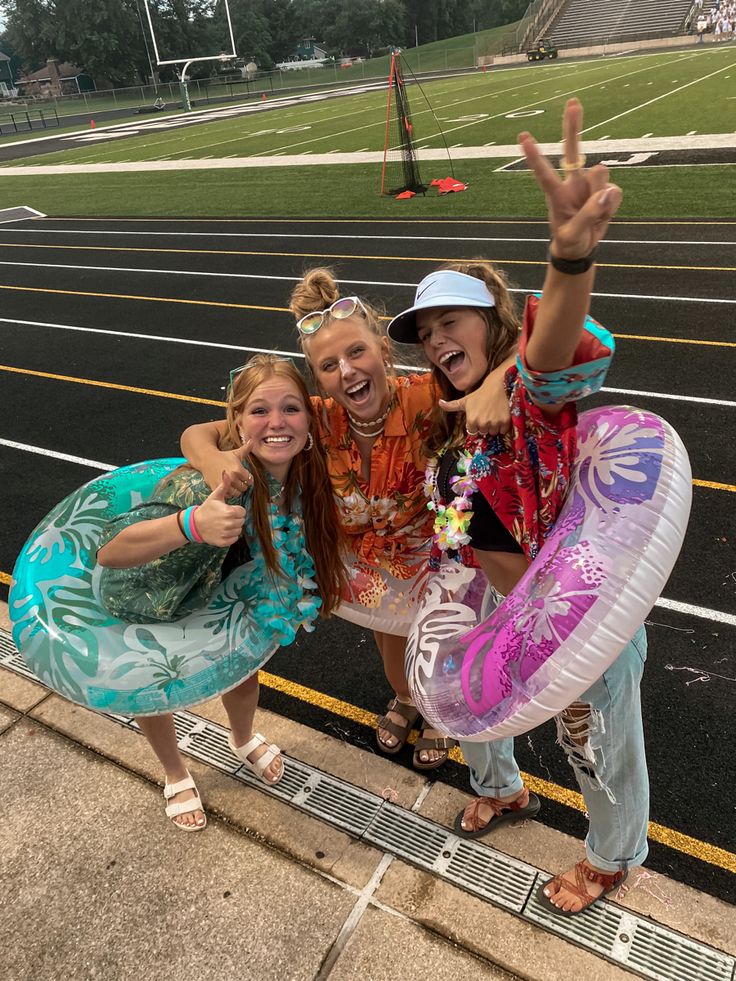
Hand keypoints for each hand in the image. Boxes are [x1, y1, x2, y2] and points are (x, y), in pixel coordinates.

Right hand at [194, 472, 245, 546]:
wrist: (195, 524)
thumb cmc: (207, 509)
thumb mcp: (215, 497)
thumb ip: (224, 485)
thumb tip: (227, 473)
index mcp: (229, 512)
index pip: (243, 512)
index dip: (237, 510)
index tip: (229, 510)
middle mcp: (229, 524)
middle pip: (242, 521)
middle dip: (236, 518)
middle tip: (226, 517)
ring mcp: (226, 533)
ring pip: (239, 530)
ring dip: (234, 527)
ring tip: (224, 524)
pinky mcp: (223, 542)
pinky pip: (234, 539)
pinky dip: (231, 536)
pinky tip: (223, 531)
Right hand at [201, 440, 252, 496]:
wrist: (206, 459)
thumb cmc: (223, 456)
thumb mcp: (235, 453)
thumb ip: (246, 448)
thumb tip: (253, 441)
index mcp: (238, 469)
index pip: (250, 480)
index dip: (248, 478)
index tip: (244, 476)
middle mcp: (232, 477)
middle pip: (244, 487)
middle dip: (242, 484)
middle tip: (238, 480)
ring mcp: (224, 484)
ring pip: (237, 493)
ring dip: (236, 490)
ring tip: (234, 484)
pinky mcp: (217, 488)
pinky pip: (228, 495)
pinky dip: (229, 493)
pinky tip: (227, 487)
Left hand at [439, 387, 510, 436]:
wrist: (498, 386)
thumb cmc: (480, 394)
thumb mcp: (464, 400)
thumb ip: (451, 405)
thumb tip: (439, 403)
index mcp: (471, 420)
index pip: (473, 431)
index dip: (475, 424)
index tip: (478, 416)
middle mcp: (482, 423)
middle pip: (483, 432)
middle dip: (485, 425)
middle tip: (487, 414)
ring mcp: (494, 423)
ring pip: (493, 432)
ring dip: (494, 426)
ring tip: (494, 414)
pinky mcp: (505, 422)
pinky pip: (503, 430)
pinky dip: (503, 425)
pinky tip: (501, 415)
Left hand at [519, 98, 621, 259]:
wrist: (581, 248)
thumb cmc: (570, 241)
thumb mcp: (573, 235)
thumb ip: (588, 214)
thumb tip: (608, 191)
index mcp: (556, 194)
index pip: (544, 173)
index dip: (534, 156)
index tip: (522, 137)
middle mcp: (572, 182)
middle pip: (573, 150)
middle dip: (573, 126)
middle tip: (572, 102)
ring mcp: (589, 184)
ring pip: (602, 175)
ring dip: (602, 197)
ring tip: (595, 217)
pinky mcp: (605, 190)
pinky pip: (615, 192)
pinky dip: (612, 206)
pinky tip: (603, 214)